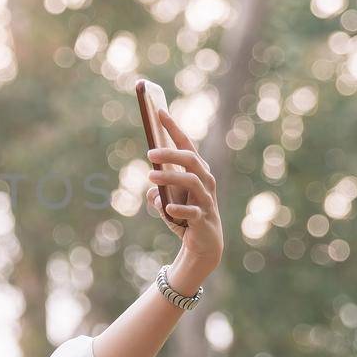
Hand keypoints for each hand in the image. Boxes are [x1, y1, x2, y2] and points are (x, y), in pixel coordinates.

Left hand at [144, 105, 223, 280]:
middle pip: (191, 159)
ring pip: (192, 181)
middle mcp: (205, 181)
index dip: (173, 128)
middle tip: (149, 153)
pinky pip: (193, 211)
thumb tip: (151, 193)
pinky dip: (179, 208)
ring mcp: (206, 199)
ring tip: (150, 177)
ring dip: (171, 177)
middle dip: (170, 154)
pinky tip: (166, 207)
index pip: (186, 144)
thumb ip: (156, 194)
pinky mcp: (204, 219)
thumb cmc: (185, 216)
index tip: (158, 112)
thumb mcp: (167, 202)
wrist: (203, 245)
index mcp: (197, 171)